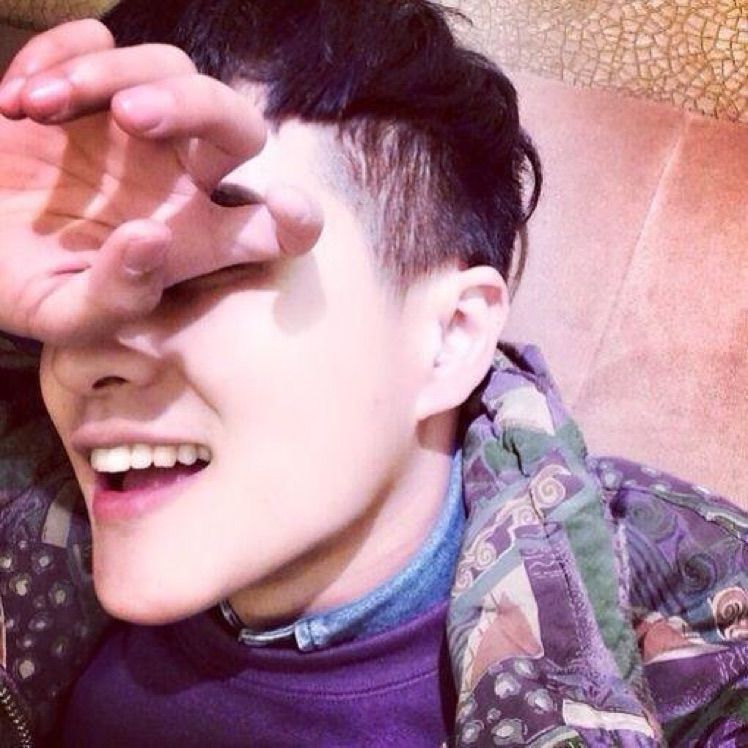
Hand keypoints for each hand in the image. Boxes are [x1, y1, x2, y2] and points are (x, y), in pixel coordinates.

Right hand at [0, 20, 322, 344]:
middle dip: (197, 105)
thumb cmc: (18, 283)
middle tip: (129, 116)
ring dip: (107, 75)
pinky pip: (96, 41)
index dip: (298, 216)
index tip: (286, 204)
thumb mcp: (64, 314)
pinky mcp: (84, 88)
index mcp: (194, 238)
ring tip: (35, 109)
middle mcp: (180, 178)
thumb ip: (116, 296)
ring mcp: (134, 128)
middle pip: (238, 123)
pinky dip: (61, 54)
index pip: (273, 225)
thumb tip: (152, 238)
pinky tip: (19, 100)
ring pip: (170, 67)